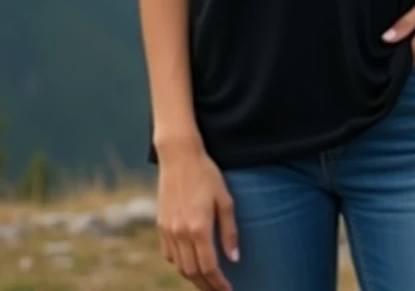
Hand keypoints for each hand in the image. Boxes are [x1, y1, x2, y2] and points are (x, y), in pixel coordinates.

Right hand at [157, 141, 239, 290]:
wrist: (179, 156)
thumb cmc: (206, 174)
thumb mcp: (225, 199)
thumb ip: (229, 231)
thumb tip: (234, 258)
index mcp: (199, 227)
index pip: (209, 267)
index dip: (219, 283)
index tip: (227, 290)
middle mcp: (180, 232)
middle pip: (193, 272)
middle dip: (207, 286)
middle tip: (219, 290)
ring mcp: (168, 230)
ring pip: (179, 266)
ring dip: (193, 278)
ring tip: (207, 281)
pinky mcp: (161, 225)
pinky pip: (169, 255)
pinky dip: (180, 265)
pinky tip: (190, 264)